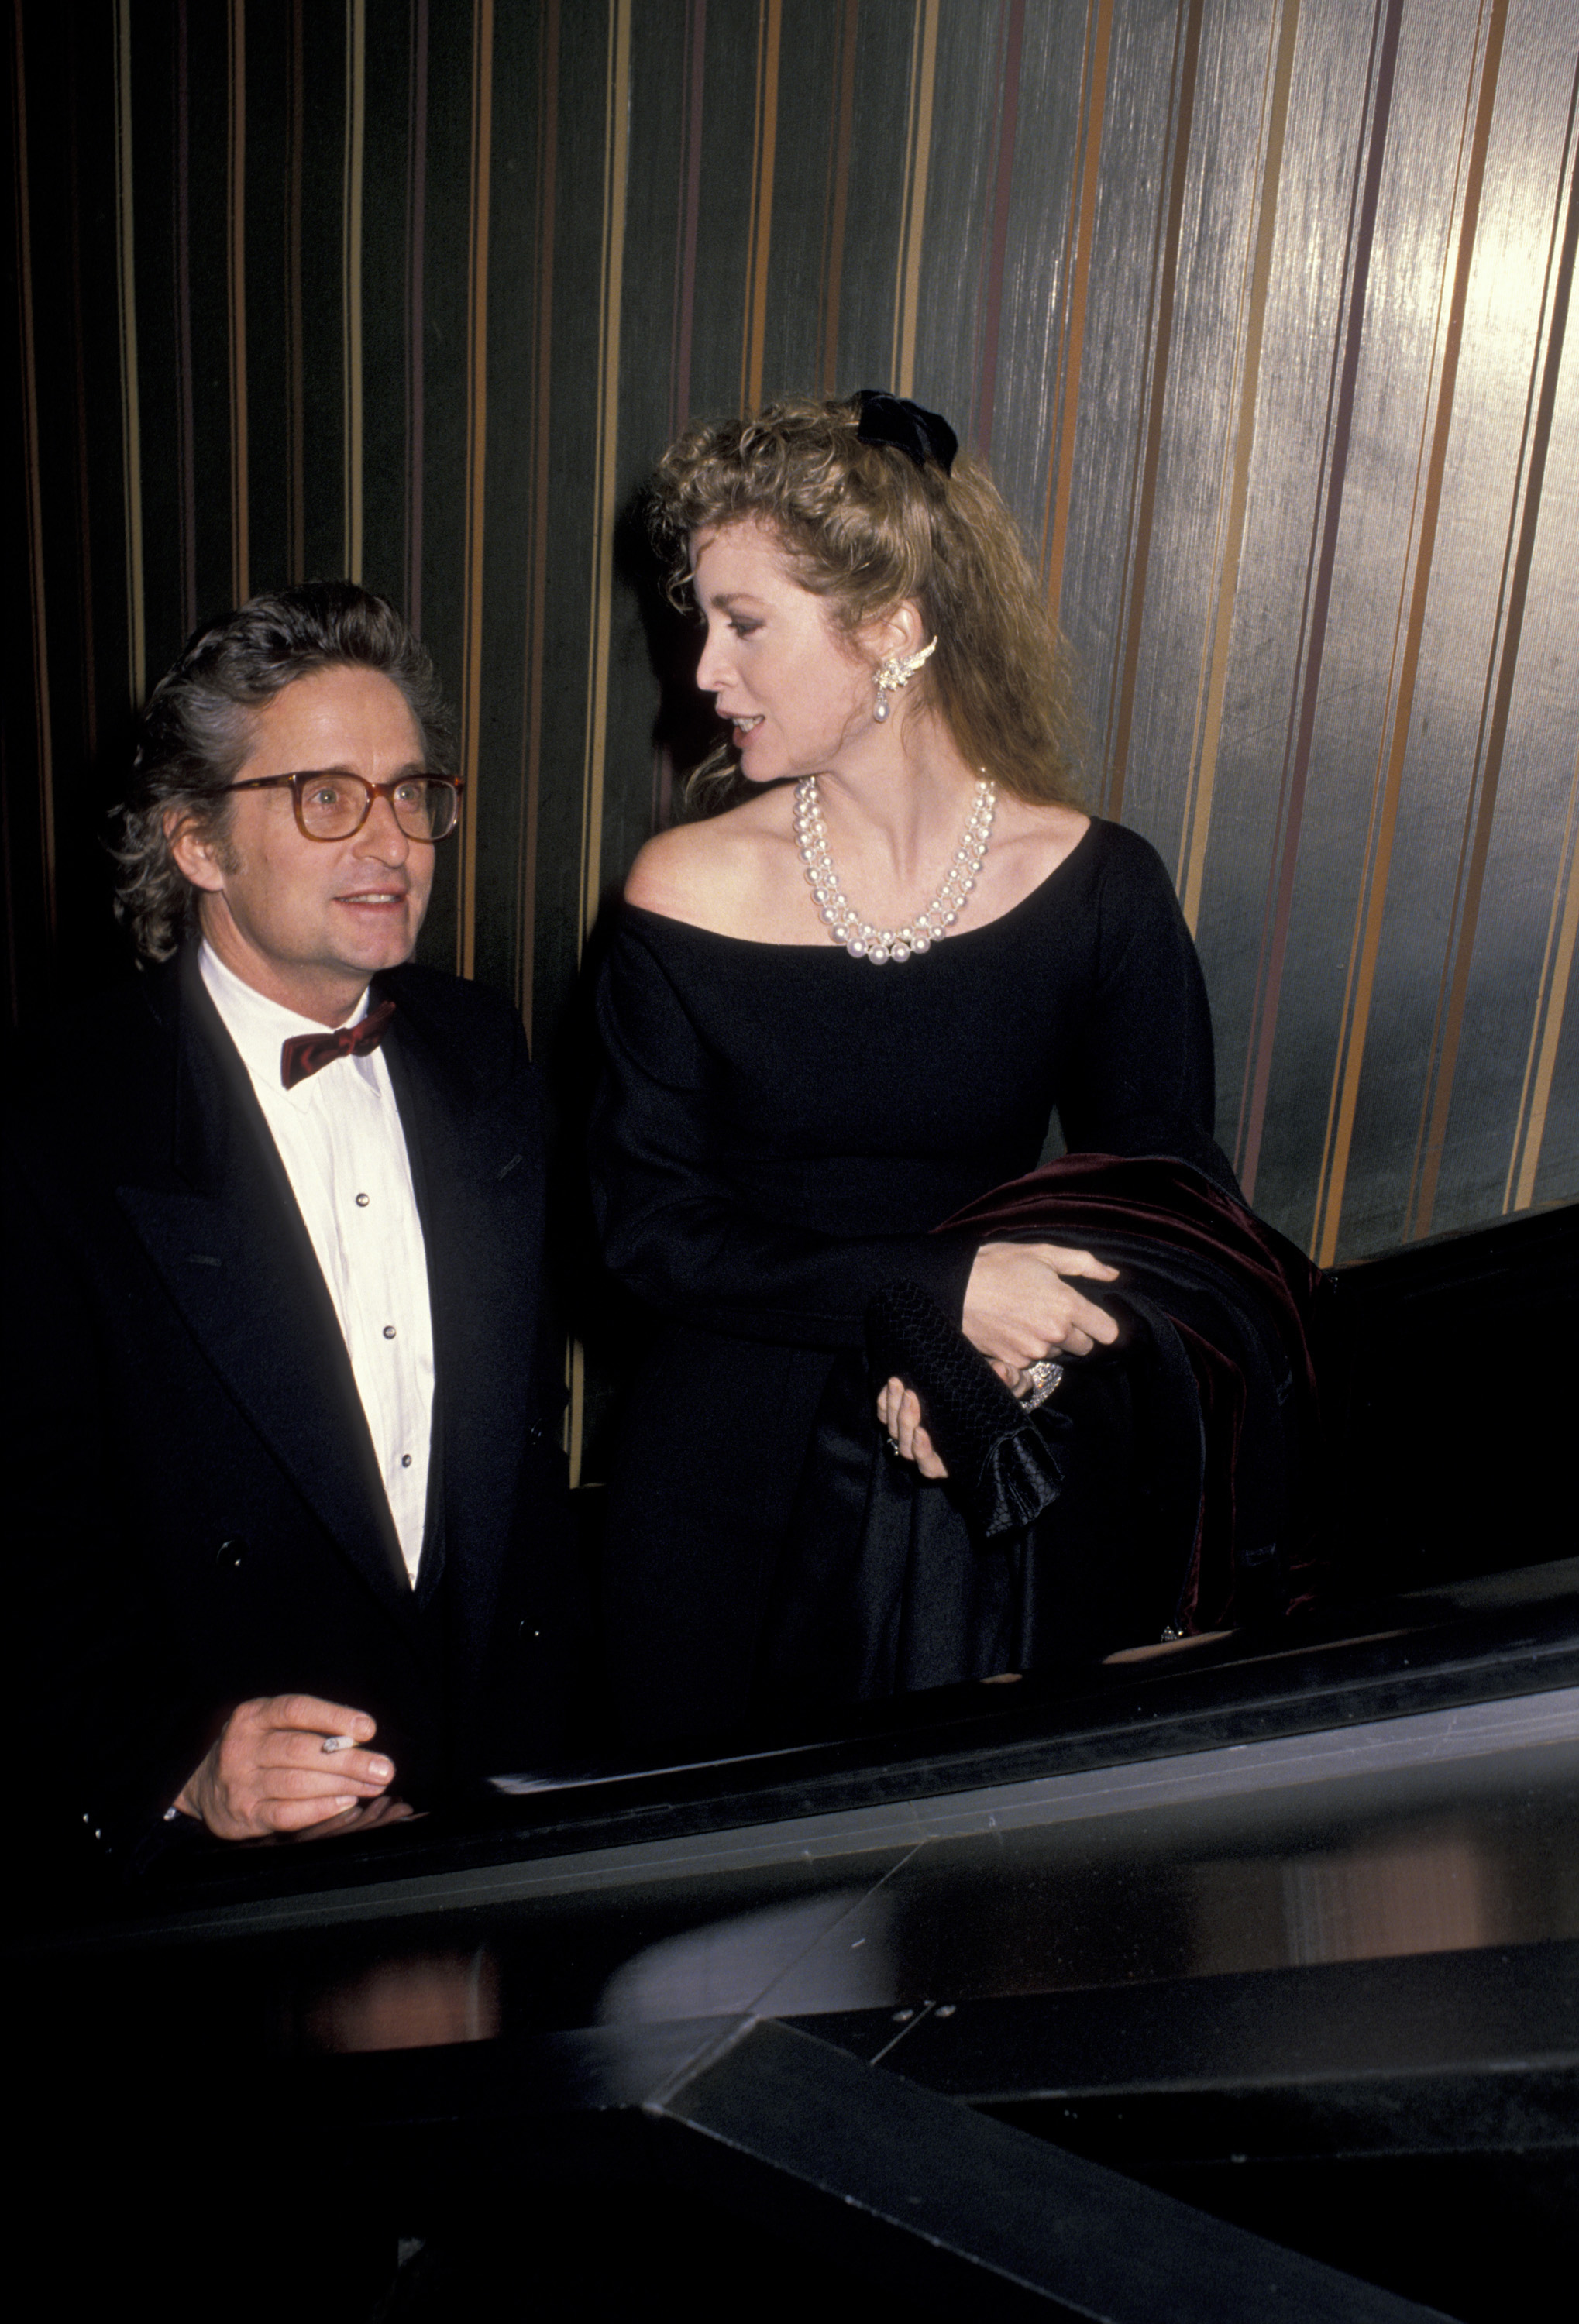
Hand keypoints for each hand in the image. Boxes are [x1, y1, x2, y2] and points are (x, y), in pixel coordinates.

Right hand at [173, 1694, 407, 1840]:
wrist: (200, 1787)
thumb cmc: (252, 1750)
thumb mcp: (268, 1726)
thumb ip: (306, 1727)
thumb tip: (359, 1737)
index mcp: (253, 1716)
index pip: (296, 1709)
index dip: (334, 1716)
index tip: (368, 1728)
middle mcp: (244, 1747)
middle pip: (303, 1750)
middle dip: (350, 1760)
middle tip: (384, 1767)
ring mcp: (242, 1783)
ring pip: (298, 1783)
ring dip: (342, 1785)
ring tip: (371, 1785)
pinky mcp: (245, 1815)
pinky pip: (287, 1813)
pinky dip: (321, 1809)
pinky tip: (345, 1803)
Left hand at [876, 1352, 1026, 1480]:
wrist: (982, 1379)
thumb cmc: (999, 1393)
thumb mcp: (1009, 1388)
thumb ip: (1008, 1382)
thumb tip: (1001, 1371)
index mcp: (955, 1456)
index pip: (932, 1467)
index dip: (923, 1453)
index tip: (921, 1433)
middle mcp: (930, 1449)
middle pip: (907, 1447)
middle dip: (905, 1421)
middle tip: (910, 1394)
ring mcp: (913, 1434)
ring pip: (894, 1431)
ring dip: (893, 1409)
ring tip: (898, 1383)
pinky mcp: (901, 1416)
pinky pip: (885, 1415)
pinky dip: (884, 1402)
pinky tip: (890, 1386)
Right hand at [961, 1241, 1118, 1369]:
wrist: (953, 1287)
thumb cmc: (997, 1265)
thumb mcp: (1042, 1253)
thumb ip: (1084, 1264)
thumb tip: (1113, 1275)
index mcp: (1067, 1305)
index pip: (1108, 1332)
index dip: (1102, 1323)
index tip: (1092, 1317)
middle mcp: (1054, 1333)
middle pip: (1084, 1346)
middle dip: (1075, 1332)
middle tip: (1052, 1311)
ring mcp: (1033, 1351)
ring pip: (1057, 1352)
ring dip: (1049, 1340)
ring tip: (1026, 1316)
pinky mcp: (1013, 1362)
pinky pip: (1032, 1360)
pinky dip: (1027, 1347)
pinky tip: (1012, 1327)